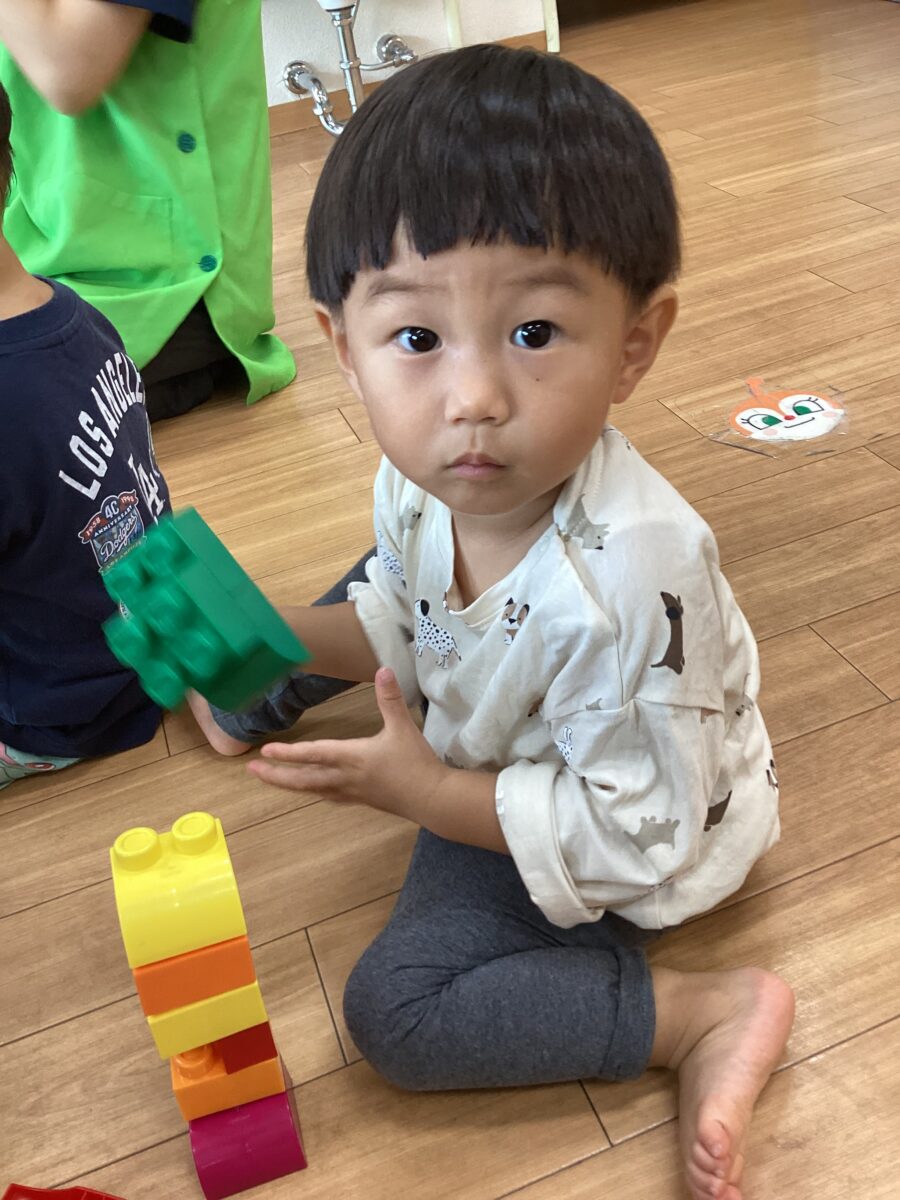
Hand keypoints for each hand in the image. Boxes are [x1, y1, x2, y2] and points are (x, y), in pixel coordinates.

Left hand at [247, 667, 447, 821]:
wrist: (432, 799)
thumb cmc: (416, 763)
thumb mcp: (403, 727)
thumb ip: (390, 698)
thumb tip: (383, 669)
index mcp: (353, 757)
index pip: (314, 754)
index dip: (288, 753)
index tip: (265, 750)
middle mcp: (345, 777)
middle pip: (303, 779)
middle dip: (276, 775)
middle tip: (252, 770)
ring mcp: (351, 792)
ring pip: (312, 790)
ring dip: (289, 784)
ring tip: (272, 779)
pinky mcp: (361, 800)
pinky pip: (328, 796)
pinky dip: (313, 791)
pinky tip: (311, 791)